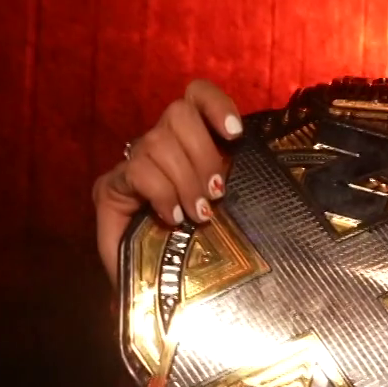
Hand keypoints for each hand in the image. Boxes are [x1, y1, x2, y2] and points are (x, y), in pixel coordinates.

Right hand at [93, 80, 245, 287]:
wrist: (155, 291)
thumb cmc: (200, 251)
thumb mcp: (230, 215)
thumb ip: (241, 189)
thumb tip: (278, 175)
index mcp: (188, 143)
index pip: (196, 96)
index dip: (216, 104)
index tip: (235, 133)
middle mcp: (158, 146)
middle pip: (179, 113)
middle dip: (203, 153)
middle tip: (216, 194)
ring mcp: (133, 164)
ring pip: (159, 140)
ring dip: (184, 179)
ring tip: (197, 214)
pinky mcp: (109, 187)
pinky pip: (138, 170)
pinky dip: (161, 192)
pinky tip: (172, 216)